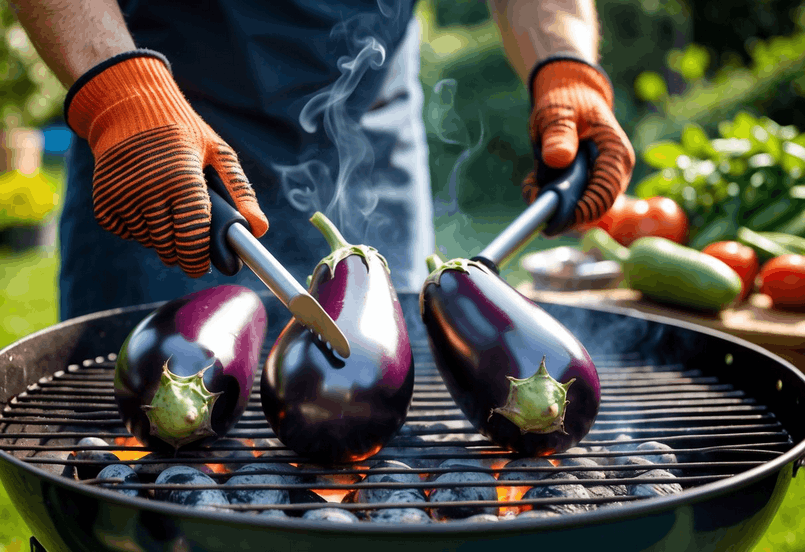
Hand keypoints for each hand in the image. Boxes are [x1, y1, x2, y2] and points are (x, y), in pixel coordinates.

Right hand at [65, 51, 267, 276]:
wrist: (128, 106)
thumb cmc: (183, 131)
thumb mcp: (218, 153)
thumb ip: (241, 192)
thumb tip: (259, 230)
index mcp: (182, 179)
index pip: (192, 237)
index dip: (198, 259)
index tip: (202, 266)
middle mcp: (149, 190)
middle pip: (169, 247)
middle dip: (182, 251)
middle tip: (190, 242)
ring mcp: (123, 196)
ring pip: (148, 241)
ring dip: (160, 238)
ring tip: (168, 213)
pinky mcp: (104, 200)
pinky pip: (125, 231)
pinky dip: (136, 228)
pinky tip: (146, 206)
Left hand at [522, 59, 634, 234]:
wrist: (570, 96)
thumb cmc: (567, 100)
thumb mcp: (558, 111)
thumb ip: (558, 133)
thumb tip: (557, 159)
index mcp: (615, 154)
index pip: (604, 194)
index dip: (580, 211)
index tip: (552, 217)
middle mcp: (615, 171)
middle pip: (595, 207)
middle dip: (564, 213)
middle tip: (534, 204)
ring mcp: (602, 179)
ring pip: (581, 207)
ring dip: (554, 205)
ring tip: (531, 184)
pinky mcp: (586, 183)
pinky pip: (570, 201)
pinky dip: (549, 198)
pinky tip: (533, 182)